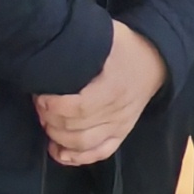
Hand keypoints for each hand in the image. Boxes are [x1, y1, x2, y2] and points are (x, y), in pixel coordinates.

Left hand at [34, 19, 169, 165]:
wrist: (156, 61)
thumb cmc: (125, 47)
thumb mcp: (107, 36)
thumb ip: (81, 43)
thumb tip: (52, 44)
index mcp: (113, 88)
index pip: (78, 108)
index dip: (54, 106)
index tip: (39, 95)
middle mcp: (118, 112)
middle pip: (77, 128)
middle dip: (50, 119)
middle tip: (38, 106)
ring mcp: (121, 126)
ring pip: (84, 144)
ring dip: (58, 138)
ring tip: (46, 123)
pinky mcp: (122, 134)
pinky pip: (99, 153)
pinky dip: (76, 157)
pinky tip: (58, 151)